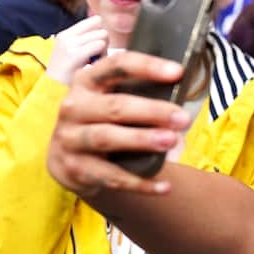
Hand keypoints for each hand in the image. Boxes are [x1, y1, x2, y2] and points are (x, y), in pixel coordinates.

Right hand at [46, 17, 108, 85]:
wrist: (53, 92)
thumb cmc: (69, 77)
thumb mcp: (76, 55)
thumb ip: (88, 42)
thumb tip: (106, 33)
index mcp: (66, 34)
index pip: (94, 21)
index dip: (103, 35)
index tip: (99, 49)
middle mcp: (67, 36)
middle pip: (101, 31)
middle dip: (105, 45)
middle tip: (98, 60)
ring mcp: (69, 44)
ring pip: (102, 36)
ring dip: (105, 52)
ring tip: (95, 64)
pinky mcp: (73, 54)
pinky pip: (98, 45)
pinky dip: (102, 56)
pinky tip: (95, 65)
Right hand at [47, 52, 189, 197]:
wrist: (71, 162)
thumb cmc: (105, 124)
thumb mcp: (113, 104)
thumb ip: (140, 98)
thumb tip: (182, 105)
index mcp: (87, 83)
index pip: (116, 66)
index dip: (147, 67)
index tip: (178, 72)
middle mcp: (73, 107)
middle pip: (115, 106)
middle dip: (152, 111)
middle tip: (184, 119)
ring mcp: (69, 138)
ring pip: (107, 138)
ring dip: (141, 140)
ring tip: (172, 141)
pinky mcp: (73, 169)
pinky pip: (110, 177)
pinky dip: (139, 183)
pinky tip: (165, 186)